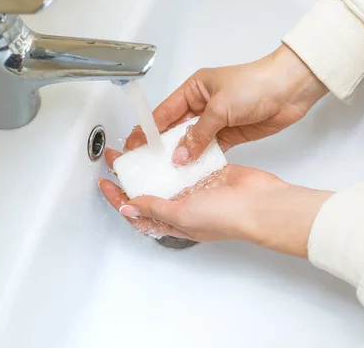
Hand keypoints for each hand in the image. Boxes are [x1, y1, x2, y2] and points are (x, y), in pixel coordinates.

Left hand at [99, 148, 332, 257]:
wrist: (258, 203)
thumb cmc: (226, 217)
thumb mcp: (181, 215)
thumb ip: (154, 208)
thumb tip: (128, 207)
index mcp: (172, 221)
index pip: (136, 210)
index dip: (117, 197)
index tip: (105, 181)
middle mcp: (182, 206)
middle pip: (148, 190)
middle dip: (131, 176)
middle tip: (117, 158)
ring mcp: (196, 189)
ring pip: (167, 175)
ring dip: (152, 164)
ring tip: (138, 148)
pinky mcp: (210, 174)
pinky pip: (188, 163)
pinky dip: (178, 154)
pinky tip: (169, 144)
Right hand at [124, 44, 327, 163]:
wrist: (289, 90)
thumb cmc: (256, 84)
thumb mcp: (220, 107)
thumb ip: (199, 133)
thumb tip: (180, 154)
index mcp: (194, 89)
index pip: (164, 112)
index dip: (148, 130)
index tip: (135, 146)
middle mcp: (203, 105)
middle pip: (176, 129)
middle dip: (163, 146)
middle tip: (147, 164)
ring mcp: (217, 121)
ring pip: (193, 142)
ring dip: (183, 156)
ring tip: (167, 172)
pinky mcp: (231, 134)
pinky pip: (211, 150)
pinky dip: (202, 160)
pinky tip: (192, 170)